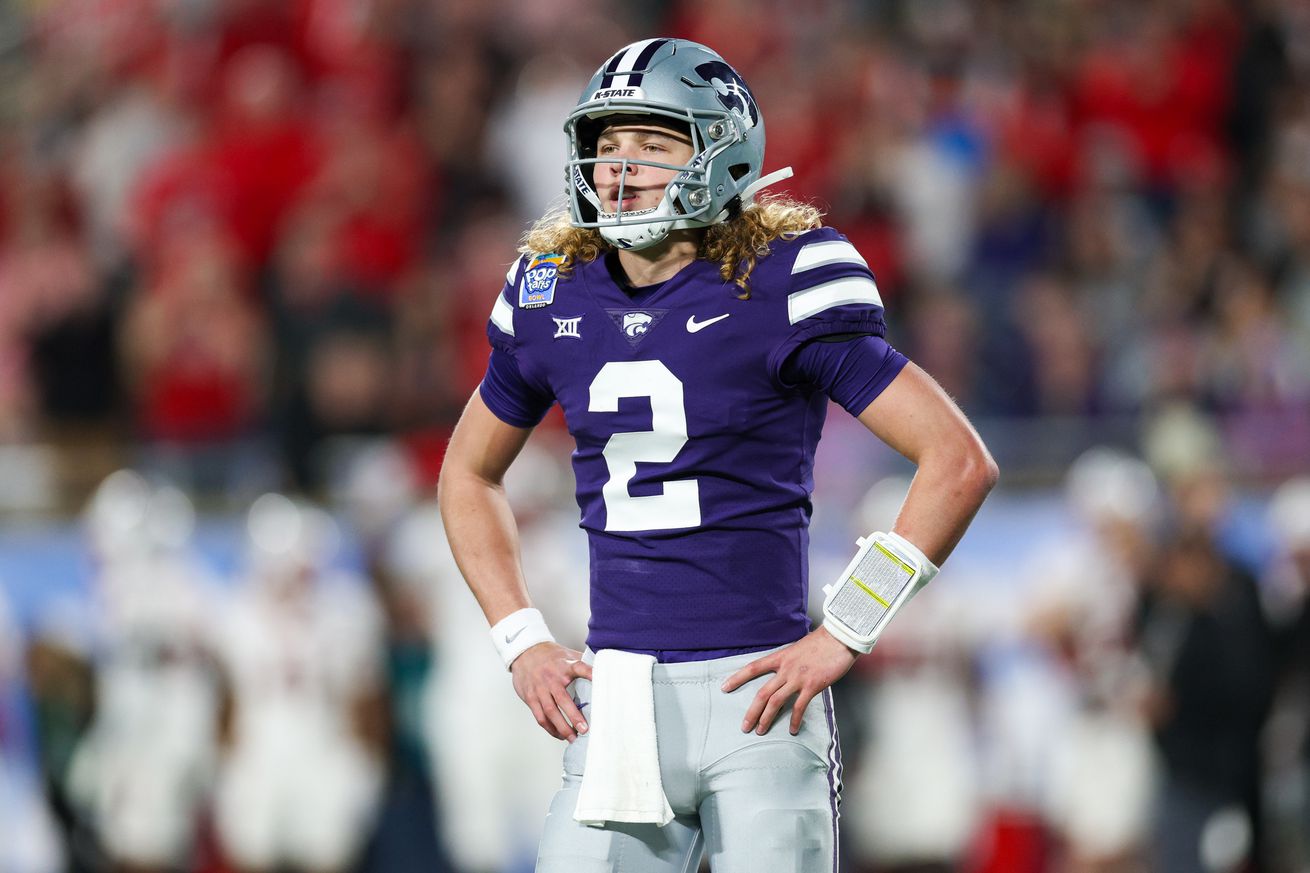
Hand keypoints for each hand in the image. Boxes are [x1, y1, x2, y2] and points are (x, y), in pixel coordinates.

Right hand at [510, 641, 593, 741]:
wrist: (525, 652)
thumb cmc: (550, 655)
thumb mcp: (568, 654)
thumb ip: (584, 662)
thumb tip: (605, 670)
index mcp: (565, 665)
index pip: (580, 668)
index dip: (590, 674)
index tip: (599, 681)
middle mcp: (552, 678)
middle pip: (563, 699)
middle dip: (574, 716)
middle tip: (584, 729)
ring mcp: (540, 689)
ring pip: (550, 712)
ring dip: (562, 727)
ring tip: (573, 738)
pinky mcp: (530, 697)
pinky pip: (540, 716)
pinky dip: (550, 728)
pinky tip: (558, 734)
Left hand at [720, 627, 858, 734]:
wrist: (839, 638)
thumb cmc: (821, 642)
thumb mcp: (797, 648)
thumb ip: (787, 661)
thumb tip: (782, 672)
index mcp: (780, 657)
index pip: (753, 668)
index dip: (737, 678)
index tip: (725, 687)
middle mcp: (786, 668)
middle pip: (762, 693)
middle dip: (752, 712)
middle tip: (744, 726)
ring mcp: (798, 677)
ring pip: (776, 701)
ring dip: (767, 718)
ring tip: (761, 730)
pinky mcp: (813, 685)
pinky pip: (799, 706)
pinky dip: (794, 719)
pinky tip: (792, 729)